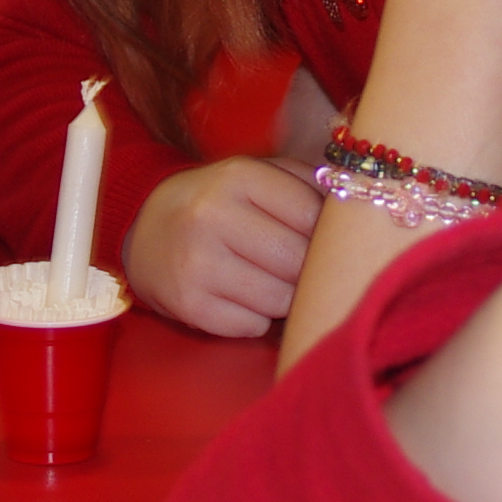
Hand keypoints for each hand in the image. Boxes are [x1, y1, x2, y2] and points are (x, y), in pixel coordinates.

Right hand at [127, 154, 321, 338]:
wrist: (144, 228)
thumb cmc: (218, 202)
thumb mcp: (255, 175)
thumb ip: (306, 185)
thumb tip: (357, 213)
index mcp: (238, 176)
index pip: (312, 216)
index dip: (324, 235)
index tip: (318, 240)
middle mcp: (214, 217)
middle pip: (298, 262)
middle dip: (306, 270)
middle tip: (296, 266)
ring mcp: (198, 264)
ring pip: (280, 300)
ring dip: (284, 297)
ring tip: (268, 280)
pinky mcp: (189, 304)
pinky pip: (253, 325)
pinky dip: (256, 317)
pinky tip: (241, 297)